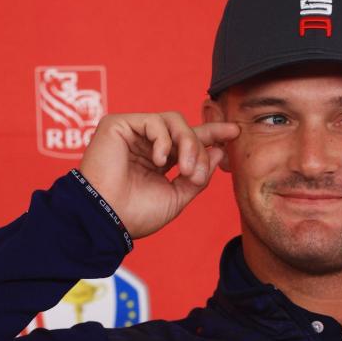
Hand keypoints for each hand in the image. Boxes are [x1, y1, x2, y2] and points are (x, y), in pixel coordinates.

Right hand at [77, 112, 239, 238]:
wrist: (106, 219)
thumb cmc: (136, 214)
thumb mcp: (177, 197)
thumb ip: (198, 176)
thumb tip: (217, 153)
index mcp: (160, 160)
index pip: (190, 140)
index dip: (212, 134)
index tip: (234, 133)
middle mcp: (147, 144)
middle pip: (186, 128)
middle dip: (199, 147)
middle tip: (195, 172)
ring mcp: (133, 133)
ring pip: (174, 121)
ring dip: (186, 144)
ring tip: (183, 169)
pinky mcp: (118, 125)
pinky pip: (154, 121)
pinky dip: (163, 140)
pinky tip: (159, 160)